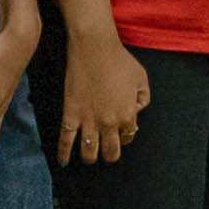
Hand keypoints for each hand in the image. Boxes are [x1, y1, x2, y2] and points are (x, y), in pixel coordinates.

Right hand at [56, 28, 150, 165]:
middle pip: (111, 152)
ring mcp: (89, 120)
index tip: (121, 131)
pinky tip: (64, 161)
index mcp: (128, 114)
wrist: (94, 47)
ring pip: (89, 153)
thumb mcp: (141, 77)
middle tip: (107, 150)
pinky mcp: (71, 114)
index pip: (128, 137)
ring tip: (90, 155)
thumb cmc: (119, 59)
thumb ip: (144, 98)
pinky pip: (66, 140)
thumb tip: (136, 112)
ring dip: (91, 157)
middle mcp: (109, 123)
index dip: (126, 135)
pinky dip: (64, 153)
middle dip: (110, 154)